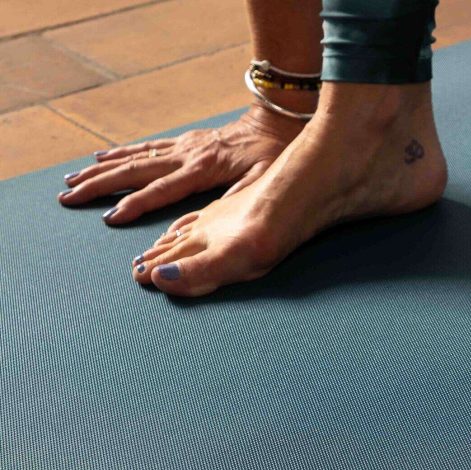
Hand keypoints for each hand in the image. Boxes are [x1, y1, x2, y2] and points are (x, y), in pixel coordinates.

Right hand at [57, 105, 302, 224]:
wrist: (273, 123)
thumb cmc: (270, 157)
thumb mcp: (264, 180)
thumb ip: (242, 198)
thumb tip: (222, 218)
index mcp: (202, 170)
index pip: (162, 191)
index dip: (136, 204)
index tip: (111, 217)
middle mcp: (185, 156)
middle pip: (135, 172)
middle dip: (100, 185)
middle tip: (69, 197)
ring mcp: (181, 147)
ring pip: (133, 158)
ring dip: (101, 170)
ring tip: (72, 179)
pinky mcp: (182, 142)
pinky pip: (145, 148)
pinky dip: (120, 153)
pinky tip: (100, 158)